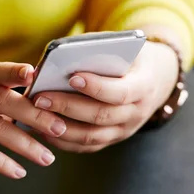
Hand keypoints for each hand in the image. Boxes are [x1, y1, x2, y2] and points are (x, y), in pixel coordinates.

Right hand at [0, 62, 66, 178]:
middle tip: (59, 128)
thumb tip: (47, 100)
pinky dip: (2, 163)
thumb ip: (3, 94)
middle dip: (34, 114)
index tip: (36, 75)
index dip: (15, 72)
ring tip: (47, 158)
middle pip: (0, 100)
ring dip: (25, 145)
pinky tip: (19, 171)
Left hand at [32, 41, 179, 152]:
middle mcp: (136, 113)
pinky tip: (43, 129)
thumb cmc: (132, 57)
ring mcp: (124, 130)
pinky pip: (86, 146)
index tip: (72, 77)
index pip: (120, 92)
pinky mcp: (112, 139)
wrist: (157, 79)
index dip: (96, 87)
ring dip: (60, 127)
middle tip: (40, 97)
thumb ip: (99, 51)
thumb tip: (60, 57)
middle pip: (100, 116)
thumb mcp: (126, 47)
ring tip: (37, 113)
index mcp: (144, 87)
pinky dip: (63, 140)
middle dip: (67, 106)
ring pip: (90, 136)